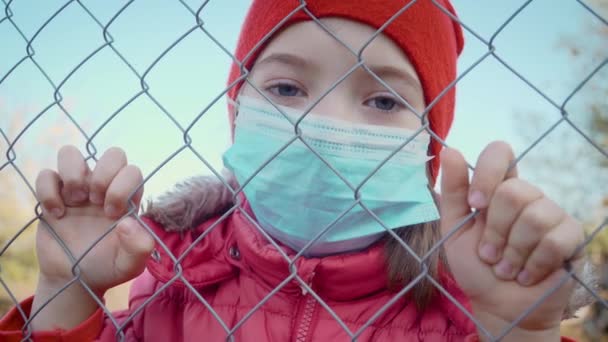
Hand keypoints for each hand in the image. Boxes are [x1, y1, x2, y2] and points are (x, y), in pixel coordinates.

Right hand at [34, 145, 154, 295]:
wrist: (76, 281)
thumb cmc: (108, 267)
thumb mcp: (130, 264)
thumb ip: (140, 247)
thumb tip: (126, 222)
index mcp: (127, 199)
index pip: (132, 171)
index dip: (122, 187)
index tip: (112, 214)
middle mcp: (104, 188)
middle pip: (113, 153)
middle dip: (104, 175)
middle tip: (96, 202)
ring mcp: (77, 189)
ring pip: (71, 153)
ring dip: (73, 174)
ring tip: (75, 201)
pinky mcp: (53, 196)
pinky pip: (46, 174)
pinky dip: (48, 192)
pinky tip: (56, 214)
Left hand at [439, 142, 583, 338]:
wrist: (498, 306)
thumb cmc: (475, 266)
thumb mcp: (453, 230)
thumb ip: (453, 192)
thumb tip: (450, 150)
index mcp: (497, 189)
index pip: (500, 153)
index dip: (487, 173)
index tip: (475, 203)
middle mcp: (527, 196)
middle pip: (513, 191)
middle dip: (495, 230)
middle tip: (489, 254)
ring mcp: (551, 214)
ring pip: (534, 217)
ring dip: (512, 253)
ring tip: (506, 268)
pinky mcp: (571, 236)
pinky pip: (554, 241)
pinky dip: (533, 265)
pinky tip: (526, 275)